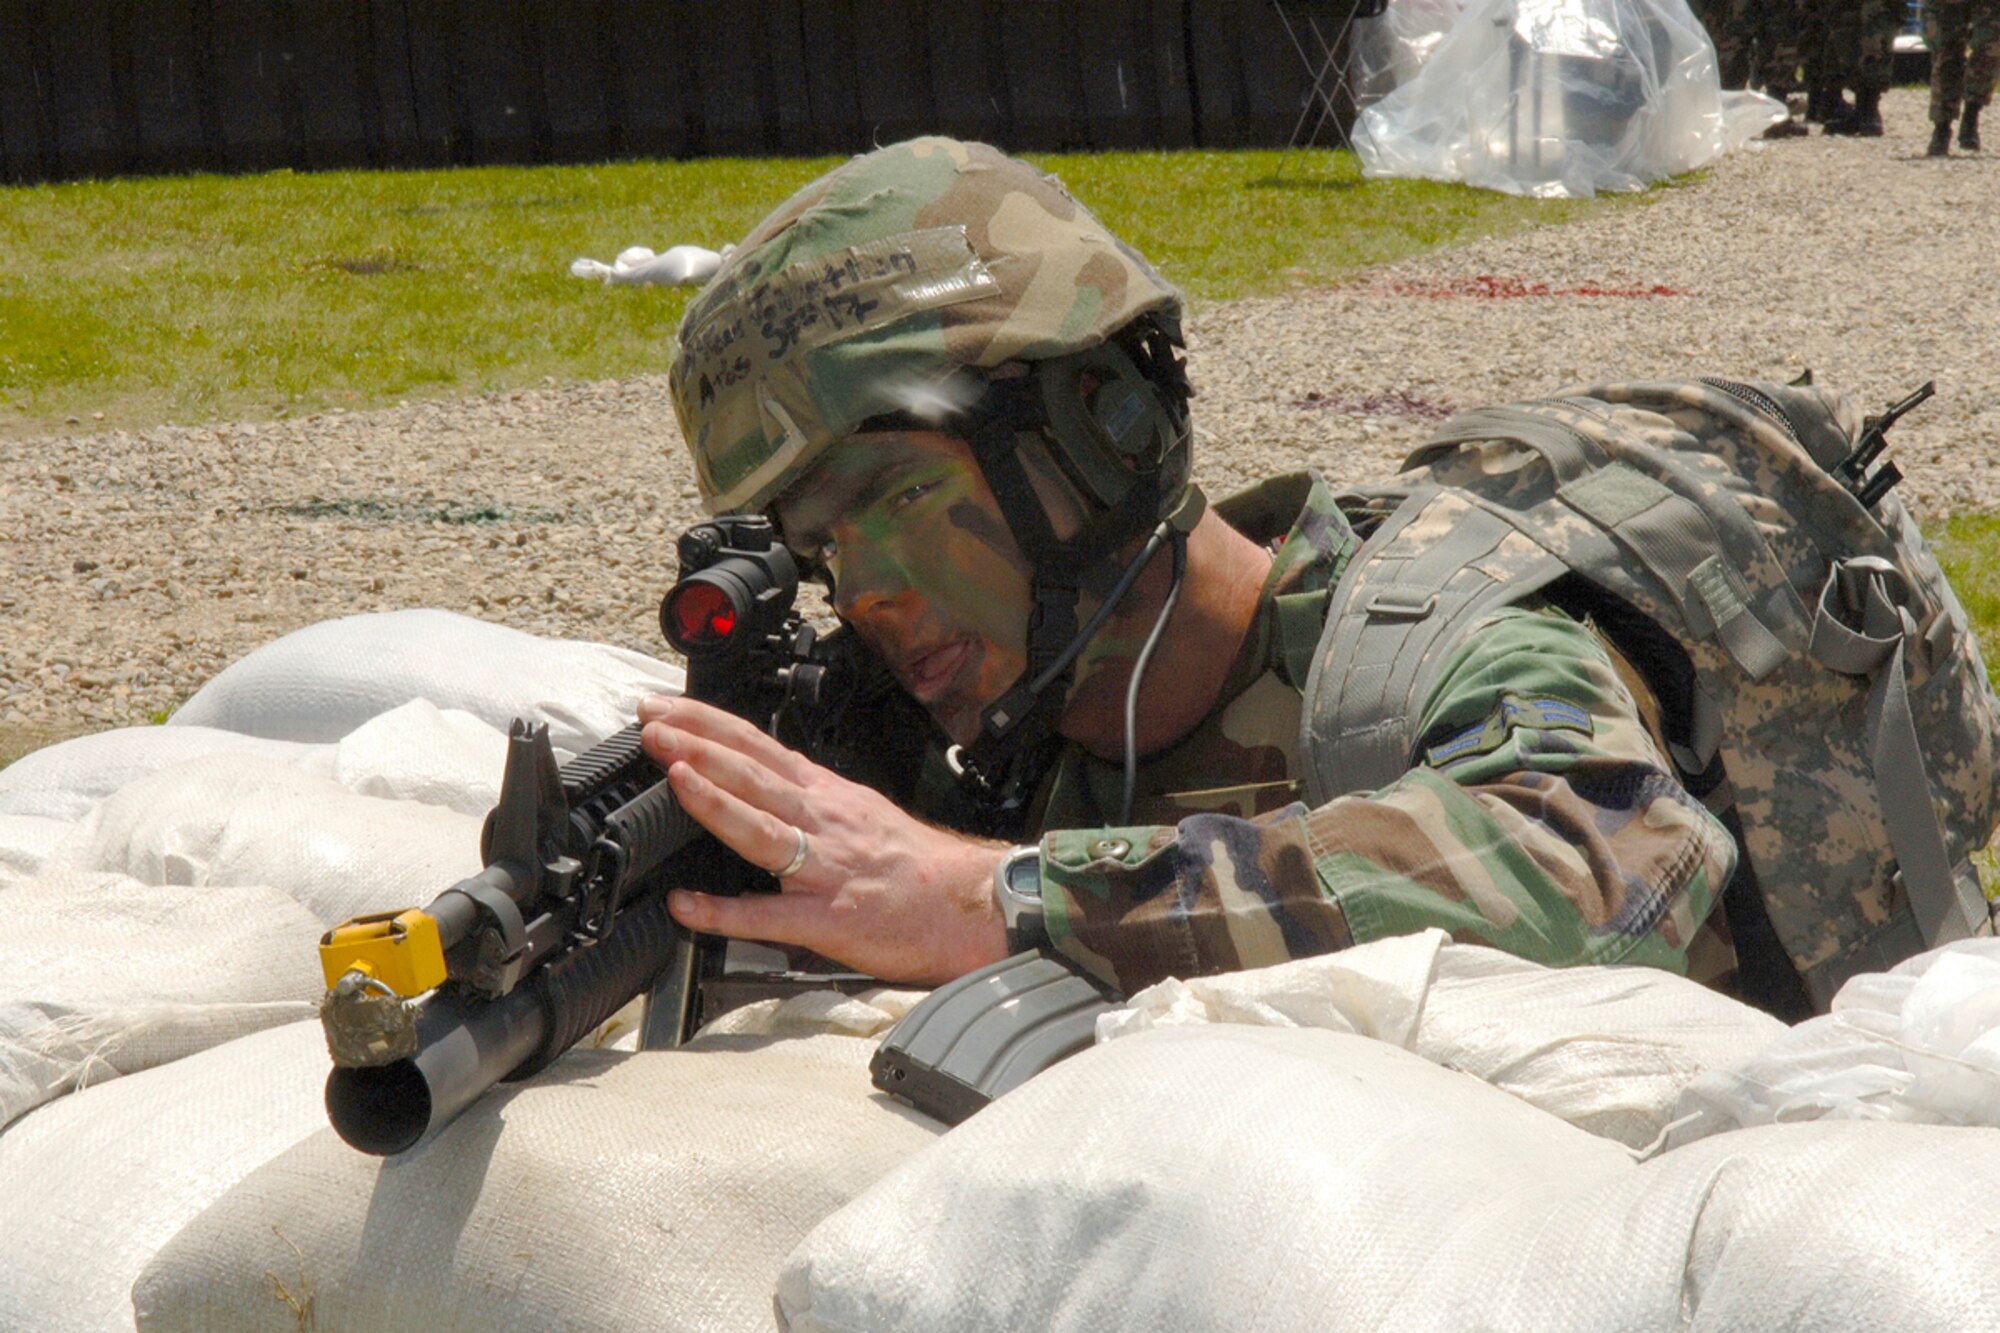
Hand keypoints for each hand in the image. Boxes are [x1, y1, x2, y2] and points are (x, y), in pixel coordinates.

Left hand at [637, 694, 1011, 984]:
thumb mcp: (863, 813)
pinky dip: (724, 911)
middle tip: (651, 724)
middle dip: (697, 745)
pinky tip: (687, 906)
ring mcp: (826, 868)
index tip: (666, 708)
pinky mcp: (830, 919)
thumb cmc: (922, 867)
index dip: (708, 724)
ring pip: (762, 828)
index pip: (759, 747)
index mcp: (828, 796)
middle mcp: (824, 821)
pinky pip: (769, 916)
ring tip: (672, 773)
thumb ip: (810, 801)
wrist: (976, 904)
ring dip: (714, 799)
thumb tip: (760, 789)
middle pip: (754, 775)